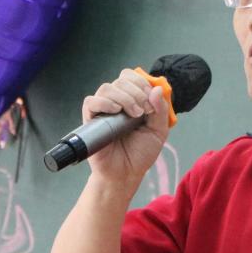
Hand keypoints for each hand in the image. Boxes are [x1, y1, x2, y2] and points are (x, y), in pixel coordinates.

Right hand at [80, 68, 170, 188]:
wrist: (126, 174)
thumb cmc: (140, 154)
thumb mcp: (158, 132)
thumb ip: (161, 110)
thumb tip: (157, 89)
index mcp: (132, 101)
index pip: (132, 78)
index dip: (142, 84)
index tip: (151, 102)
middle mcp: (116, 102)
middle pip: (121, 80)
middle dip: (136, 92)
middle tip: (143, 111)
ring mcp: (103, 110)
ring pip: (107, 88)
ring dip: (124, 97)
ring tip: (133, 114)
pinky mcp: (91, 120)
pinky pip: (91, 102)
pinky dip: (104, 102)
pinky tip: (115, 111)